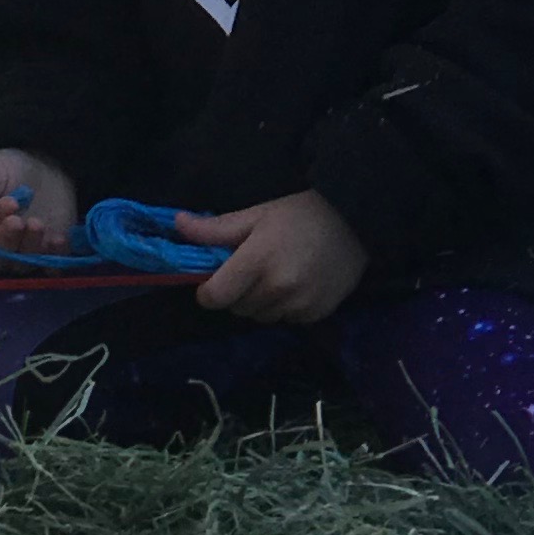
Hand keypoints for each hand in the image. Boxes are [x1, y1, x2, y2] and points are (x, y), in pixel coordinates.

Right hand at [0, 147, 78, 263]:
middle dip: (7, 240)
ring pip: (20, 264)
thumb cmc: (7, 172)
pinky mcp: (47, 257)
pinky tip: (57, 239)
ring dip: (29, 246)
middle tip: (18, 220)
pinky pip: (49, 266)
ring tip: (37, 223)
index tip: (8, 201)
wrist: (41, 168)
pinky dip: (54, 257)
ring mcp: (20, 256)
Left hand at [174, 191, 364, 323]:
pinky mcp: (316, 314)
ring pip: (260, 317)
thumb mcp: (257, 214)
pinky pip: (286, 320)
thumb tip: (178, 224)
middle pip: (236, 308)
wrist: (356, 222)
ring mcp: (298, 304)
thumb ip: (215, 228)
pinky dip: (285, 308)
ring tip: (277, 275)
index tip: (214, 280)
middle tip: (252, 270)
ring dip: (260, 303)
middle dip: (236, 293)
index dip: (207, 291)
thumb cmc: (301, 214)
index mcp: (256, 261)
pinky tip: (298, 284)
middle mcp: (276, 288)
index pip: (214, 297)